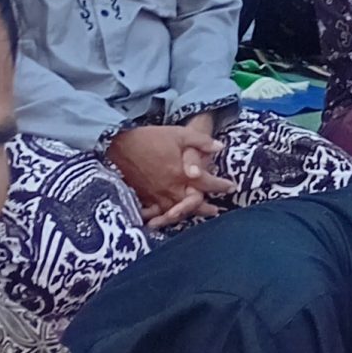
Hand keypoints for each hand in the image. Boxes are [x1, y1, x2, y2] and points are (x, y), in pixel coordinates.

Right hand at [107, 120, 232, 230]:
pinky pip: (156, 213)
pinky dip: (164, 217)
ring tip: (194, 216)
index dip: (221, 186)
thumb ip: (201, 141)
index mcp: (182, 173)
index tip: (231, 187)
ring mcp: (156, 196)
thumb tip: (221, 147)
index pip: (207, 183)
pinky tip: (168, 218)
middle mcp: (171, 188)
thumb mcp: (179, 134)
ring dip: (187, 214)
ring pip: (176, 211)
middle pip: (193, 203)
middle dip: (206, 207)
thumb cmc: (151, 138)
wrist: (120, 144)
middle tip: (216, 210)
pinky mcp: (144, 198)